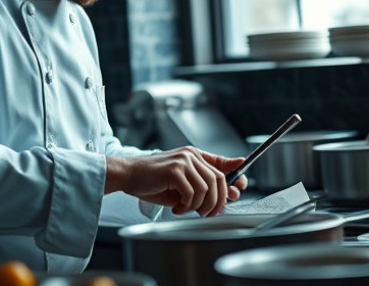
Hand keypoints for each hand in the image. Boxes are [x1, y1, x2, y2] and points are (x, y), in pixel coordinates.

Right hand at [106, 146, 246, 216]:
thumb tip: (226, 195)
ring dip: (200, 206)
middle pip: (218, 179)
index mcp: (194, 155)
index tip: (239, 187)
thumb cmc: (153, 181)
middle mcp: (191, 155)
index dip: (235, 175)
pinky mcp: (174, 170)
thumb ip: (201, 185)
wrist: (128, 175)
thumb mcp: (181, 182)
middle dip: (218, 201)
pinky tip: (176, 208)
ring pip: (206, 188)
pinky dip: (187, 206)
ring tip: (187, 210)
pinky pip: (192, 193)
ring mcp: (183, 161)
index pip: (222, 163)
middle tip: (209, 213)